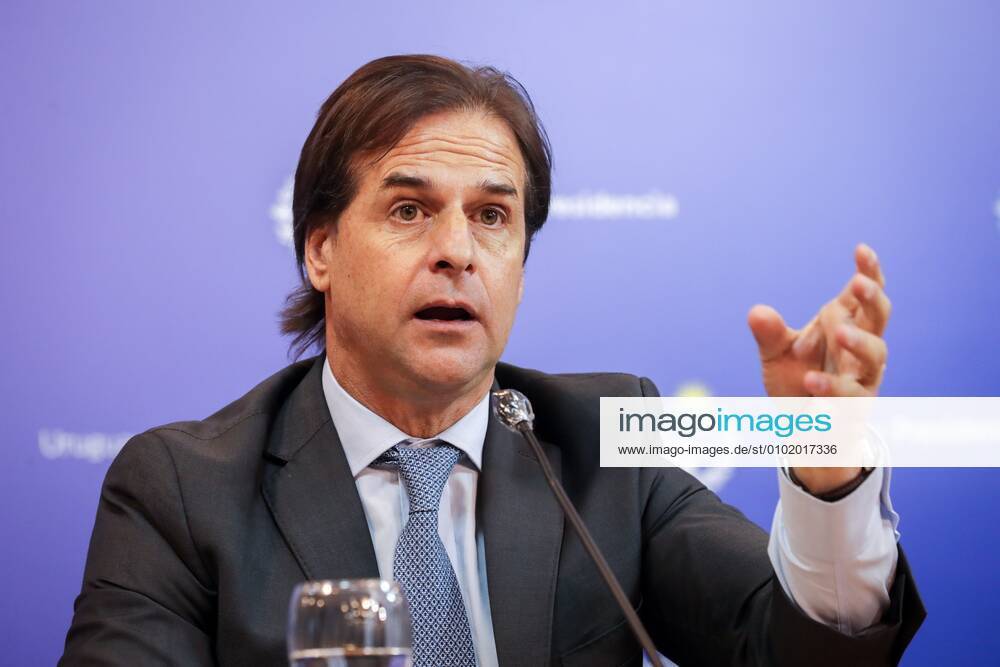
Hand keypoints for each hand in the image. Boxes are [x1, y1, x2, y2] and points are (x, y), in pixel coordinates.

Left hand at [747, 243, 889, 493]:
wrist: (802, 430)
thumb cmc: (796, 382)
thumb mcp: (776, 354)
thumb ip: (769, 333)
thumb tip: (756, 311)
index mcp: (846, 325)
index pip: (863, 295)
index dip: (869, 272)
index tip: (862, 250)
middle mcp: (861, 348)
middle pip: (879, 316)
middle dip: (872, 298)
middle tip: (857, 283)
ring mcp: (863, 377)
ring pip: (876, 353)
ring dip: (859, 340)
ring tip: (838, 332)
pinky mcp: (857, 407)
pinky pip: (851, 394)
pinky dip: (832, 387)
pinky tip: (811, 380)